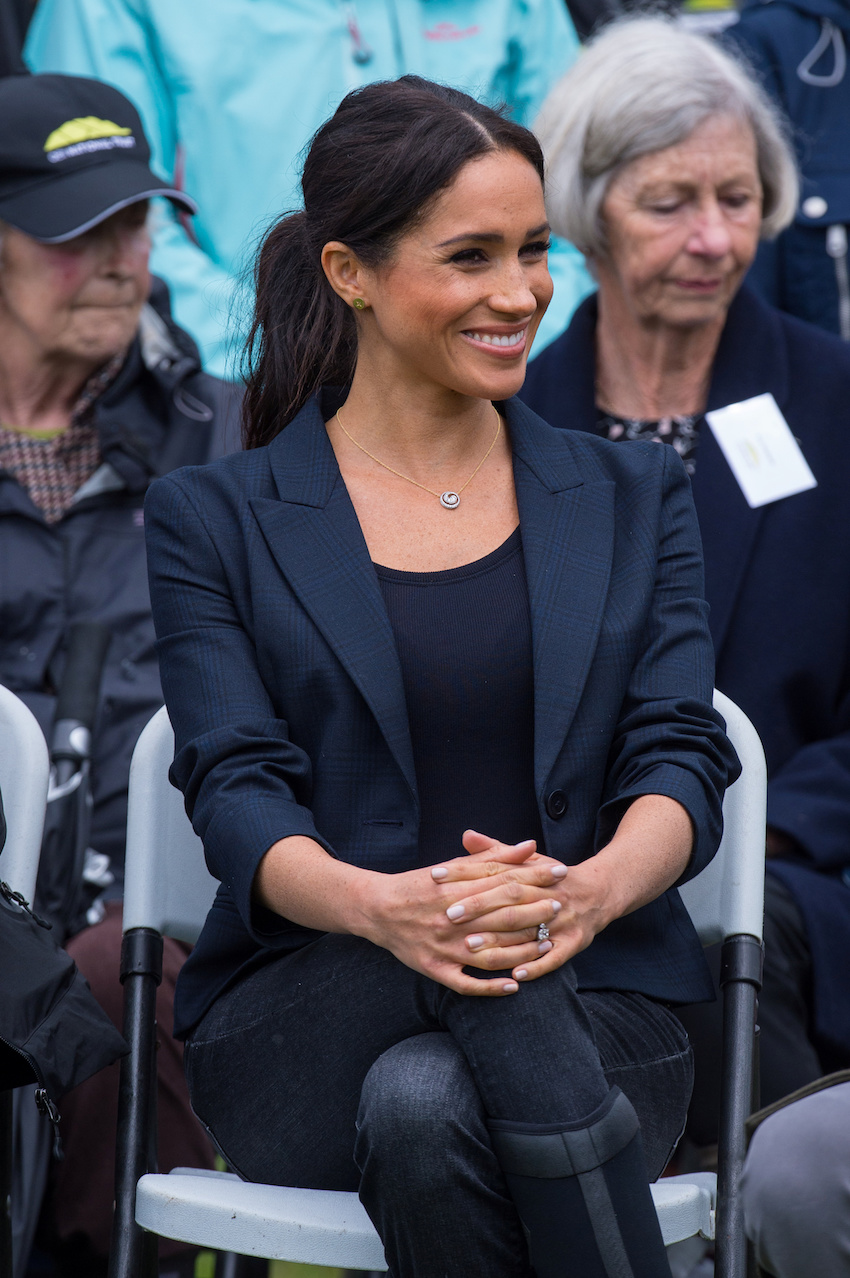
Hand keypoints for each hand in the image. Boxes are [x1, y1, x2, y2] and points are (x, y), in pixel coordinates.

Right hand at [359, 835, 563, 996]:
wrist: (376, 909)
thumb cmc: (419, 885)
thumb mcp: (453, 866)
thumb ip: (492, 857)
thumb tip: (529, 845)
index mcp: (455, 890)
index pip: (503, 881)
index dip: (534, 876)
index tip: (561, 871)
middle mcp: (451, 920)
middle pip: (500, 917)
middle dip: (534, 912)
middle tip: (560, 907)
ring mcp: (443, 947)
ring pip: (489, 953)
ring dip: (521, 952)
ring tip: (547, 946)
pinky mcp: (434, 969)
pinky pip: (465, 984)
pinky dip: (490, 987)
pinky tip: (514, 986)